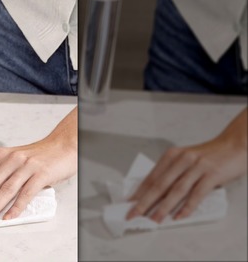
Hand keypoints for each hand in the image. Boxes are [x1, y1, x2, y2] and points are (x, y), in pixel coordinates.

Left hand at [0, 109, 77, 221]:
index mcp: (2, 155)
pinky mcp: (41, 174)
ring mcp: (26, 167)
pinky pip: (25, 194)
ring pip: (5, 191)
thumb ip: (2, 173)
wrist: (64, 145)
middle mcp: (11, 159)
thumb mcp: (15, 160)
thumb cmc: (39, 156)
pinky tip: (8, 216)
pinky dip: (16, 207)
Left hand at [126, 109, 247, 221]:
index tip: (130, 204)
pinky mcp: (211, 175)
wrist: (235, 144)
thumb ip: (173, 172)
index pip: (151, 177)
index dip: (139, 192)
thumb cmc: (210, 155)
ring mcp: (196, 167)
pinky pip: (196, 194)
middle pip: (159, 185)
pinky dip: (187, 207)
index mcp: (172, 155)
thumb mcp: (186, 159)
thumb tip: (157, 192)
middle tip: (134, 214)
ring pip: (175, 191)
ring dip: (163, 207)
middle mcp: (181, 160)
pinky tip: (179, 216)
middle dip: (144, 202)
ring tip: (154, 220)